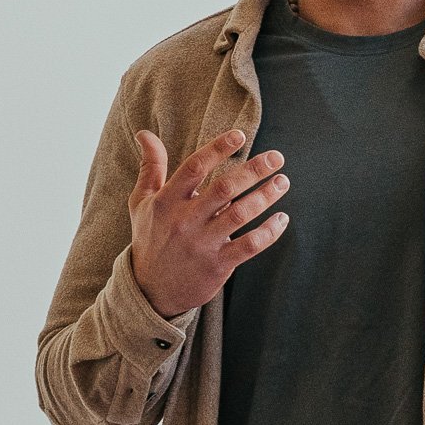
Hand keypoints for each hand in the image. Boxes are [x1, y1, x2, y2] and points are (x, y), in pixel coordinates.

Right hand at [128, 128, 289, 317]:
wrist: (150, 291)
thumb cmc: (150, 239)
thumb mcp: (142, 202)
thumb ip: (150, 167)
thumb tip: (145, 133)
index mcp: (167, 201)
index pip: (194, 167)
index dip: (217, 149)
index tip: (240, 135)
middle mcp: (185, 220)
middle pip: (224, 188)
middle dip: (254, 170)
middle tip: (277, 157)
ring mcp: (202, 243)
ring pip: (240, 214)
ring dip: (265, 196)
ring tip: (283, 182)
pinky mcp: (218, 265)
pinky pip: (249, 245)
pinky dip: (268, 232)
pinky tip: (281, 219)